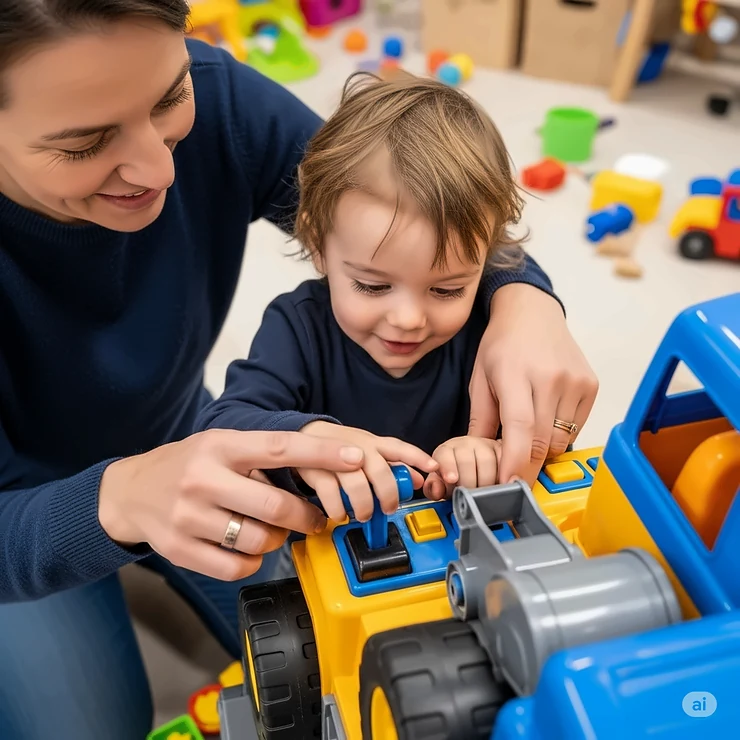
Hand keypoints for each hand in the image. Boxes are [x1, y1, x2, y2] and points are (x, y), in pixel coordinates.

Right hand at [97, 429, 365, 581]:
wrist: (129, 492)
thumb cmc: (187, 466)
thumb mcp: (219, 446)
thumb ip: (260, 458)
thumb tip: (318, 474)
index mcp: (219, 446)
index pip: (279, 448)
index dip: (320, 455)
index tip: (355, 458)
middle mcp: (202, 479)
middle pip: (275, 507)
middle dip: (306, 517)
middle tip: (316, 518)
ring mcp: (188, 517)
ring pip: (258, 541)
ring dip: (277, 540)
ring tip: (271, 530)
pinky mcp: (179, 550)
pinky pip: (236, 567)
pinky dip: (253, 561)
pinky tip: (247, 547)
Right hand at [297, 421, 437, 521]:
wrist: (303, 436)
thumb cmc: (340, 447)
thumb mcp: (369, 451)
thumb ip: (392, 464)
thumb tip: (418, 478)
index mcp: (372, 443)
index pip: (399, 448)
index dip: (417, 458)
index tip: (433, 468)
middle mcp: (356, 448)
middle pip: (379, 470)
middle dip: (387, 493)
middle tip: (388, 508)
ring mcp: (334, 458)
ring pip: (356, 483)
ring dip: (363, 504)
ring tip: (363, 515)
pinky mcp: (315, 470)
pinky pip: (330, 494)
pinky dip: (337, 509)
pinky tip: (340, 514)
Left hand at [424, 436, 501, 499]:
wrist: (477, 468)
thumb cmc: (457, 477)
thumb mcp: (442, 484)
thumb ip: (435, 488)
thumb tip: (436, 491)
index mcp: (446, 451)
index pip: (444, 456)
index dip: (448, 468)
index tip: (452, 479)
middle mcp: (465, 444)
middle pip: (466, 462)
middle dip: (468, 483)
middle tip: (470, 496)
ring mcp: (485, 445)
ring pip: (487, 462)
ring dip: (486, 482)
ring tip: (483, 492)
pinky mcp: (502, 450)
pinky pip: (504, 462)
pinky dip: (502, 476)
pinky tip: (498, 484)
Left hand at [468, 284, 597, 485]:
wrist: (532, 313)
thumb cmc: (502, 345)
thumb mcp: (479, 379)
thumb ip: (481, 421)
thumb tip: (478, 460)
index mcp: (516, 375)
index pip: (521, 429)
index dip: (515, 463)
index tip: (507, 485)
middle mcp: (550, 378)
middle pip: (543, 442)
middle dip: (527, 466)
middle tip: (511, 474)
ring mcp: (575, 382)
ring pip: (561, 440)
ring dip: (543, 448)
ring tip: (527, 431)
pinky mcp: (591, 386)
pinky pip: (576, 428)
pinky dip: (559, 434)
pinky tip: (545, 415)